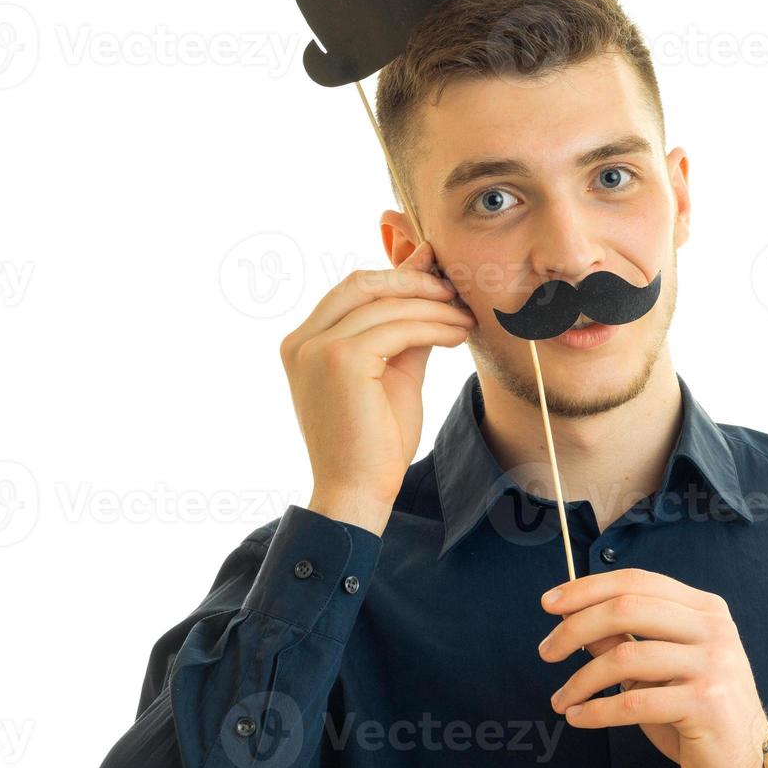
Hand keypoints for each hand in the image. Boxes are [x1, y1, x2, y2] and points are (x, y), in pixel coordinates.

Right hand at [279, 239, 475, 532]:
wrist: (358, 491)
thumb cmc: (374, 440)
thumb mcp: (392, 372)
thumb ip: (405, 328)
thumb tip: (428, 282)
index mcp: (304, 341)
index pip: (353, 289)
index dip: (398, 276)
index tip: (439, 276)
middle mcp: (302, 340)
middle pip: (363, 283)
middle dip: (414, 281)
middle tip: (455, 292)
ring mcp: (317, 348)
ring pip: (387, 305)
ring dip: (434, 307)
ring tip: (466, 318)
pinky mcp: (340, 360)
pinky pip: (398, 328)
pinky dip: (434, 326)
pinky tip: (458, 335)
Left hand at [539, 568, 767, 767]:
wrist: (746, 760)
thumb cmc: (698, 711)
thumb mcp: (659, 668)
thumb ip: (624, 638)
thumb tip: (573, 616)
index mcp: (704, 609)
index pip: (636, 581)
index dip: (588, 588)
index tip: (551, 603)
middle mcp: (713, 628)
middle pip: (627, 609)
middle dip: (575, 628)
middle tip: (547, 650)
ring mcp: (713, 664)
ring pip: (625, 658)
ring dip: (581, 680)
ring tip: (562, 699)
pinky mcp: (706, 703)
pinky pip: (633, 702)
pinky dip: (596, 711)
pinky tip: (580, 717)